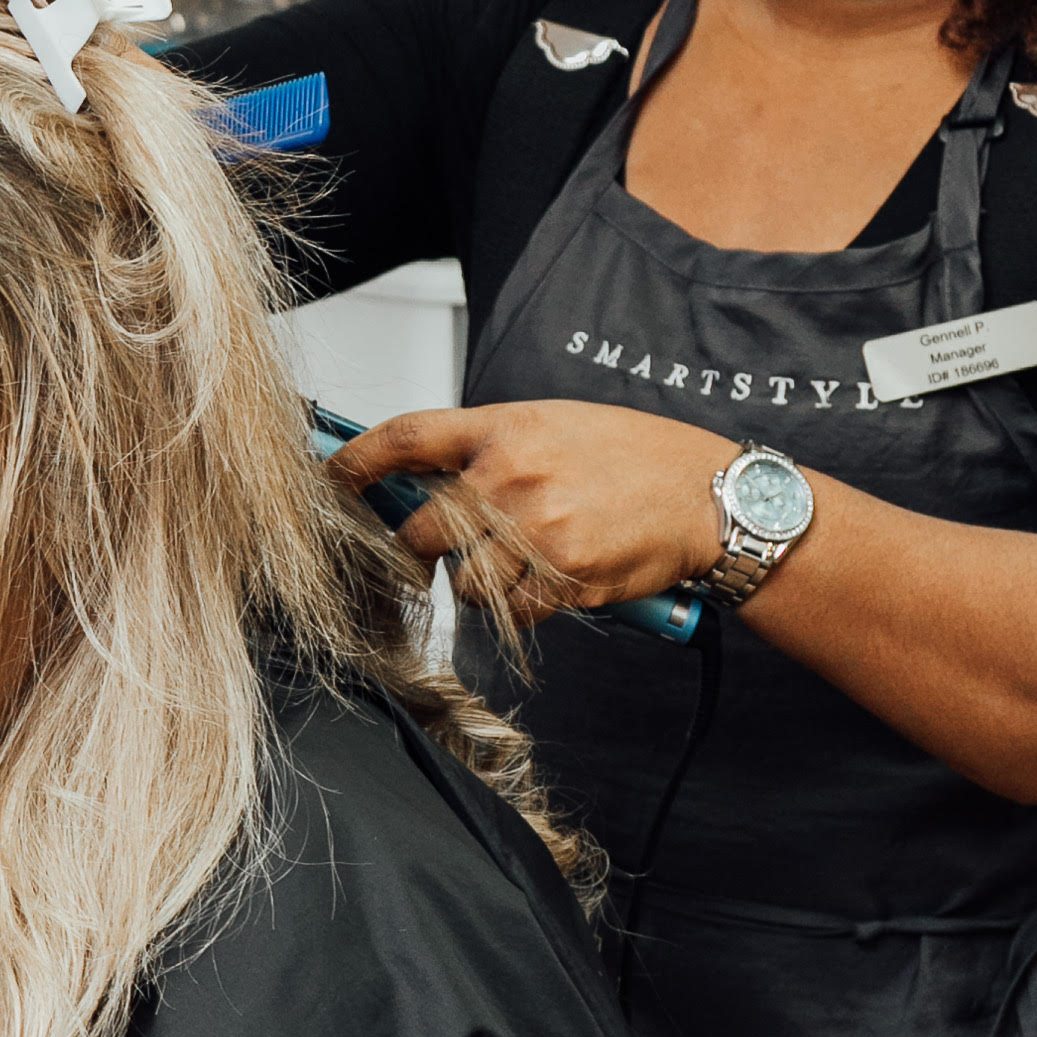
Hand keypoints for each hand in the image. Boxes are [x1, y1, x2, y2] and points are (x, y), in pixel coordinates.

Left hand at [332, 399, 736, 614]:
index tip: (330, 481)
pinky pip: (509, 611)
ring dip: (478, 584)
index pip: (405, 439)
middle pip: (418, 531)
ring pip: (462, 583)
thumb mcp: (554, 425)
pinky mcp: (561, 578)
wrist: (706, 494)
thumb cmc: (633, 456)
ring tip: (522, 561)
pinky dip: (522, 606)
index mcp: (505, 429)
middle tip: (436, 551)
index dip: (354, 463)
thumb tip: (423, 479)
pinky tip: (553, 579)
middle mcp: (510, 477)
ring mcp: (534, 530)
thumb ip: (488, 449)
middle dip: (417, 551)